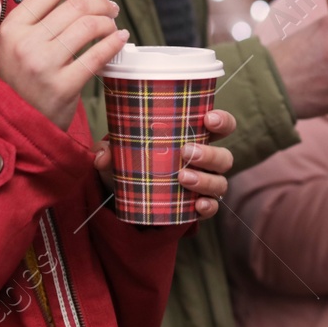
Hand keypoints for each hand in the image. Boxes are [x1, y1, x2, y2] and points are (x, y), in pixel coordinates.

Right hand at [0, 0, 127, 129]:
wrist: (13, 124)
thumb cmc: (21, 80)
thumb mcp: (19, 44)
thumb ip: (44, 16)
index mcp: (12, 27)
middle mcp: (25, 43)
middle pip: (74, 6)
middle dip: (100, 2)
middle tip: (111, 7)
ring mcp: (43, 65)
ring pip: (88, 27)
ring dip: (108, 21)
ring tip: (113, 25)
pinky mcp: (62, 87)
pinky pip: (97, 56)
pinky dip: (114, 43)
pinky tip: (120, 39)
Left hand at [92, 109, 236, 218]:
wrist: (128, 198)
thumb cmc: (134, 164)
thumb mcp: (120, 154)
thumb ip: (109, 151)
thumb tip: (103, 155)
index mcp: (194, 138)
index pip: (221, 126)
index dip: (222, 120)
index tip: (208, 119)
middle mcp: (205, 162)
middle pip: (225, 156)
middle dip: (210, 153)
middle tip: (186, 151)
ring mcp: (204, 185)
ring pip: (220, 182)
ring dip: (205, 180)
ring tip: (182, 178)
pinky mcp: (198, 207)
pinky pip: (213, 208)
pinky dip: (207, 206)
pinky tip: (197, 205)